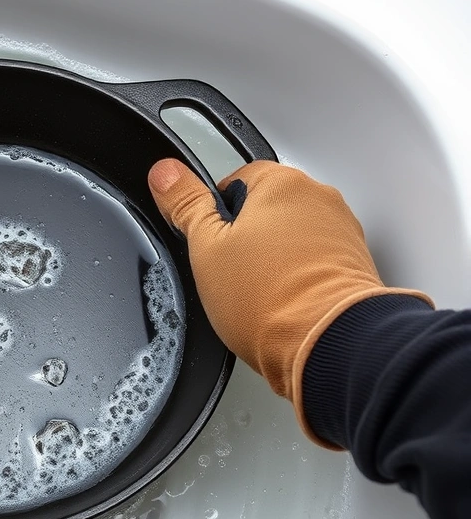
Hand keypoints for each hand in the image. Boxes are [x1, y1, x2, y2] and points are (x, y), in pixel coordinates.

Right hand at [147, 159, 429, 442]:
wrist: (330, 346)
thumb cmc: (271, 300)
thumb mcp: (205, 248)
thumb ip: (185, 203)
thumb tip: (164, 173)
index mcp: (281, 181)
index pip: (231, 183)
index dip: (212, 219)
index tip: (209, 246)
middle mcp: (318, 197)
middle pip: (264, 211)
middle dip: (245, 239)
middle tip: (231, 273)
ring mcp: (341, 232)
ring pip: (290, 239)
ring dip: (274, 261)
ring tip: (260, 294)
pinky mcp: (354, 266)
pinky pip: (314, 264)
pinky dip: (298, 281)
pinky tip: (284, 305)